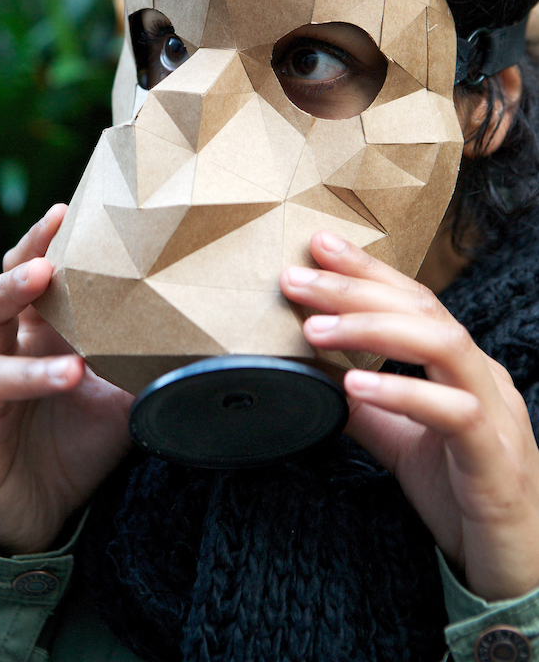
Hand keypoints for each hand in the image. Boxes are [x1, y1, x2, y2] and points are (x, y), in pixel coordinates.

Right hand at [0, 204, 132, 553]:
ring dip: (25, 370)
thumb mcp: (121, 393)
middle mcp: (3, 361)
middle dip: (12, 285)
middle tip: (44, 270)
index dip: (36, 246)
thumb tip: (203, 326)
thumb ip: (143, 359)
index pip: (26, 280)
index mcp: (37, 338)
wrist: (51, 508)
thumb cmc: (82, 437)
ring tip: (71, 371)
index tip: (61, 212)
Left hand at [280, 231, 538, 601]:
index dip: (367, 270)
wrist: (516, 566)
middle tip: (297, 277)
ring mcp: (497, 414)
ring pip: (443, 344)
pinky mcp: (495, 459)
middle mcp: (484, 377)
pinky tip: (355, 383)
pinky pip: (454, 412)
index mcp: (463, 367)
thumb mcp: (402, 442)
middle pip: (423, 309)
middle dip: (356, 287)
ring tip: (314, 329)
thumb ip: (367, 407)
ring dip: (372, 328)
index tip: (317, 246)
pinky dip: (402, 391)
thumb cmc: (463, 496)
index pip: (414, 301)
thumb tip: (315, 377)